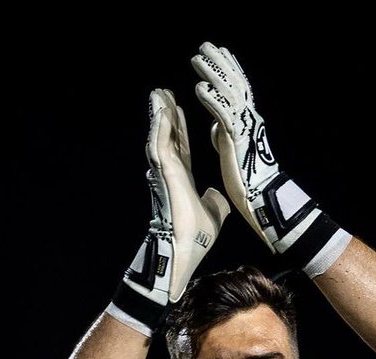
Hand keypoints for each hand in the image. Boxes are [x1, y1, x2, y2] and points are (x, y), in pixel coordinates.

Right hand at [109, 88, 228, 335]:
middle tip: (164, 92)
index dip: (180, 129)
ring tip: (158, 93)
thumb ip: (215, 202)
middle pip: (169, 137)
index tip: (179, 110)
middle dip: (167, 114)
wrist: (186, 248)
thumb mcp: (214, 214)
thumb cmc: (196, 237)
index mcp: (184, 179)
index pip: (181, 148)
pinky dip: (160, 126)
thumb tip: (217, 196)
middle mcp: (172, 172)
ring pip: (161, 136)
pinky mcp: (164, 172)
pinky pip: (160, 143)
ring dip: (159, 114)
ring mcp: (166, 171)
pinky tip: (161, 109)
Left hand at [191, 42, 349, 274]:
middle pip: (234, 83)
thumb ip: (224, 134)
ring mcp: (243, 128)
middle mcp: (248, 120)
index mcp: (247, 122)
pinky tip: (199, 87)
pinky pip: (222, 115)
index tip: (219, 52)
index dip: (230, 69)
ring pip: (228, 93)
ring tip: (197, 58)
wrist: (259, 199)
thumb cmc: (247, 180)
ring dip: (212, 74)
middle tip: (206, 46)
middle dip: (220, 63)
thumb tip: (216, 125)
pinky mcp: (236, 140)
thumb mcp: (232, 150)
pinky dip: (211, 100)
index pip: (239, 89)